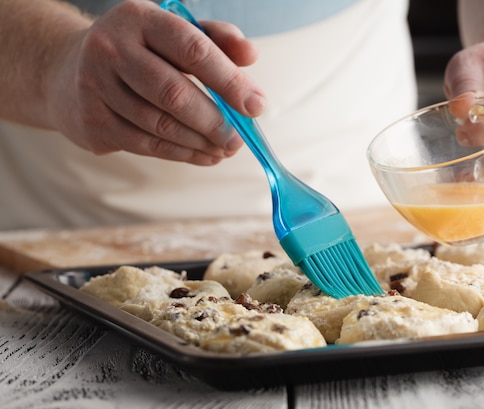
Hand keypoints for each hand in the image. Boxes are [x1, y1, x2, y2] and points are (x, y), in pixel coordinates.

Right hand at [46, 0, 263, 164]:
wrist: (67, 70)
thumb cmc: (138, 51)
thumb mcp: (172, 32)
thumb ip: (215, 39)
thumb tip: (250, 56)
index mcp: (139, 18)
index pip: (193, 49)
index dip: (229, 81)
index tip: (256, 106)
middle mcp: (111, 48)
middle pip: (173, 93)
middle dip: (215, 121)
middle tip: (238, 139)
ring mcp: (95, 86)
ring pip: (160, 125)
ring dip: (200, 143)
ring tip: (224, 149)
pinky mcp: (92, 122)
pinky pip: (146, 145)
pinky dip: (182, 154)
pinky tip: (204, 155)